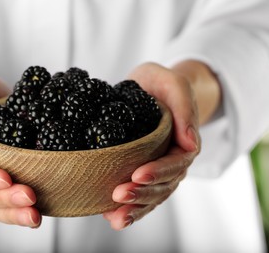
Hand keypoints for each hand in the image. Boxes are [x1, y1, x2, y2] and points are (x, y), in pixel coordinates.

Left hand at [103, 62, 202, 229]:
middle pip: (162, 186)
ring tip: (115, 218)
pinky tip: (111, 217)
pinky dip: (128, 209)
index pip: (175, 163)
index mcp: (183, 142)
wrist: (150, 89)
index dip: (158, 171)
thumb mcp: (173, 83)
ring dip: (134, 209)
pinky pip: (140, 196)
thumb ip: (184, 107)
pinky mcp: (142, 173)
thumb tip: (190, 142)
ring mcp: (158, 170)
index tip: (137, 174)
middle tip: (118, 194)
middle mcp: (172, 161)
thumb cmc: (161, 84)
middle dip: (141, 194)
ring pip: (151, 197)